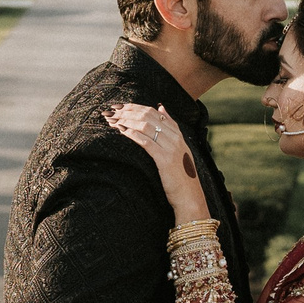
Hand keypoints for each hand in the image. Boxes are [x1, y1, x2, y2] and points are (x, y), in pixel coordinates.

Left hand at [105, 102, 207, 219]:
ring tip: (113, 121)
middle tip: (113, 112)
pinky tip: (121, 131)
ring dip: (127, 121)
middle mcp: (175, 138)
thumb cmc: (181, 176)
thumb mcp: (179, 149)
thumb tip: (162, 107)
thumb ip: (171, 129)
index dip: (136, 107)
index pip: (155, 112)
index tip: (121, 106)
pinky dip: (132, 134)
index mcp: (178, 134)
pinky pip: (146, 142)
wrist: (190, 196)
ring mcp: (171, 148)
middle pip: (149, 116)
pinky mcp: (165, 160)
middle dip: (128, 111)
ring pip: (146, 126)